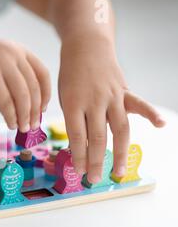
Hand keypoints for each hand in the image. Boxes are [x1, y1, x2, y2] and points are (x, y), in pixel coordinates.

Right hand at [0, 36, 50, 131]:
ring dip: (25, 116)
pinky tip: (10, 124)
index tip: (44, 110)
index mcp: (17, 49)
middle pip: (34, 88)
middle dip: (36, 110)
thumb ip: (13, 72)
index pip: (42, 73)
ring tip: (23, 128)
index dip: (47, 94)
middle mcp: (11, 53)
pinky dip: (11, 117)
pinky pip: (6, 103)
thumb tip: (30, 103)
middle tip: (34, 126)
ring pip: (22, 97)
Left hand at [59, 38, 165, 182]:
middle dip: (95, 161)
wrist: (85, 47)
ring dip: (119, 153)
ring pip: (118, 129)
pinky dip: (151, 114)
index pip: (77, 136)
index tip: (79, 172)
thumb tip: (80, 148)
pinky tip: (161, 125)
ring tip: (118, 172)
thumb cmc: (71, 76)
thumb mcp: (64, 97)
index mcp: (73, 103)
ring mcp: (111, 96)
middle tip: (94, 179)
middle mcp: (94, 101)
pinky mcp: (124, 91)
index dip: (79, 156)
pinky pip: (139, 104)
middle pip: (97, 137)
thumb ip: (75, 120)